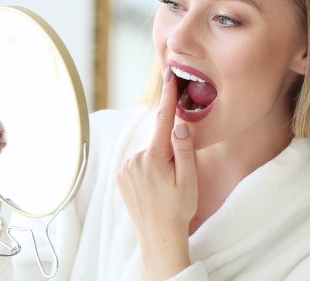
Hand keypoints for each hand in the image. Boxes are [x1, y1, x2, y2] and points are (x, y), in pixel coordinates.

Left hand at [116, 68, 197, 279]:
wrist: (158, 236)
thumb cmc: (178, 208)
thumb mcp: (189, 180)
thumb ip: (184, 149)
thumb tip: (179, 123)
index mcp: (155, 158)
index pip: (163, 119)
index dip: (167, 95)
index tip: (169, 74)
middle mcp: (136, 159)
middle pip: (158, 140)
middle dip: (170, 149)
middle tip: (177, 175)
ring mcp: (125, 168)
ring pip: (149, 152)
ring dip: (159, 160)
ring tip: (165, 186)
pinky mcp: (120, 176)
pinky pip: (139, 162)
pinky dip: (148, 167)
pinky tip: (154, 186)